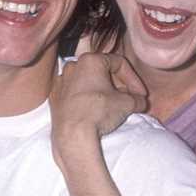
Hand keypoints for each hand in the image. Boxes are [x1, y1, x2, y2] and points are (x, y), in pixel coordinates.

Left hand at [50, 54, 147, 169]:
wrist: (73, 135)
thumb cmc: (99, 112)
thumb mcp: (127, 104)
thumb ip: (137, 99)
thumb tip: (140, 102)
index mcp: (90, 60)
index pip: (119, 63)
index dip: (134, 79)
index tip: (141, 94)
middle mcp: (72, 66)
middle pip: (102, 71)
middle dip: (119, 85)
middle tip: (129, 100)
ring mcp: (61, 82)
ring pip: (87, 82)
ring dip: (102, 92)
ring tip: (113, 106)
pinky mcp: (54, 98)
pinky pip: (75, 94)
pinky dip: (86, 99)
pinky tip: (94, 112)